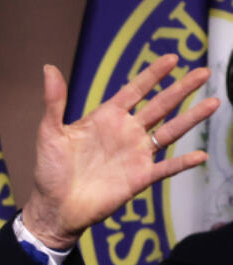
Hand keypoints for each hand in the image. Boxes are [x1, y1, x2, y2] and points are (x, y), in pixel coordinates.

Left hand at [22, 54, 217, 249]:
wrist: (55, 206)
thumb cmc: (50, 169)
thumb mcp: (50, 132)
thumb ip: (54, 101)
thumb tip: (49, 68)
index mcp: (105, 118)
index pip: (134, 90)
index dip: (153, 75)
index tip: (172, 58)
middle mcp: (125, 132)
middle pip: (160, 106)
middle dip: (182, 89)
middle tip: (204, 72)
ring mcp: (135, 154)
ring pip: (170, 132)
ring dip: (192, 118)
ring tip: (215, 102)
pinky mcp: (140, 178)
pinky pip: (166, 168)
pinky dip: (182, 163)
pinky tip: (200, 155)